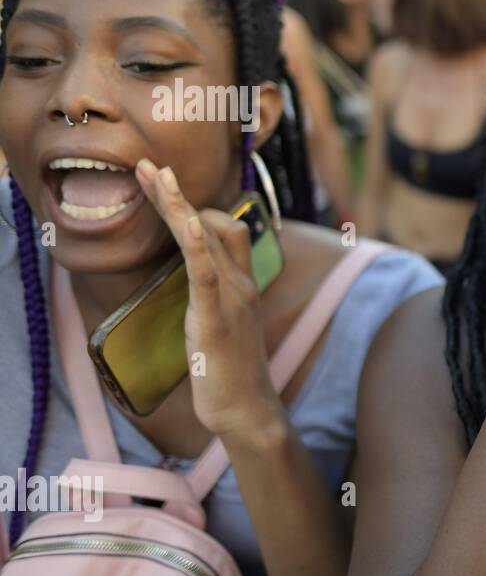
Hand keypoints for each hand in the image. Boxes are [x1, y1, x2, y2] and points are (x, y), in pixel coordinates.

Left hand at [135, 159, 286, 443]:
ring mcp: (233, 299)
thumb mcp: (220, 325)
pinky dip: (196, 244)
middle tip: (148, 165)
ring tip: (153, 178)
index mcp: (241, 284)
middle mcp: (241, 283)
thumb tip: (191, 281)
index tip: (161, 184)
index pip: (223, 228)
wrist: (247, 410)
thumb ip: (209, 297)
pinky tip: (186, 222)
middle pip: (213, 223)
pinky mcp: (217, 318)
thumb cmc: (229, 373)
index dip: (193, 204)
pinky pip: (206, 273)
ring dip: (178, 205)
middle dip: (176, 193)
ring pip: (206, 238)